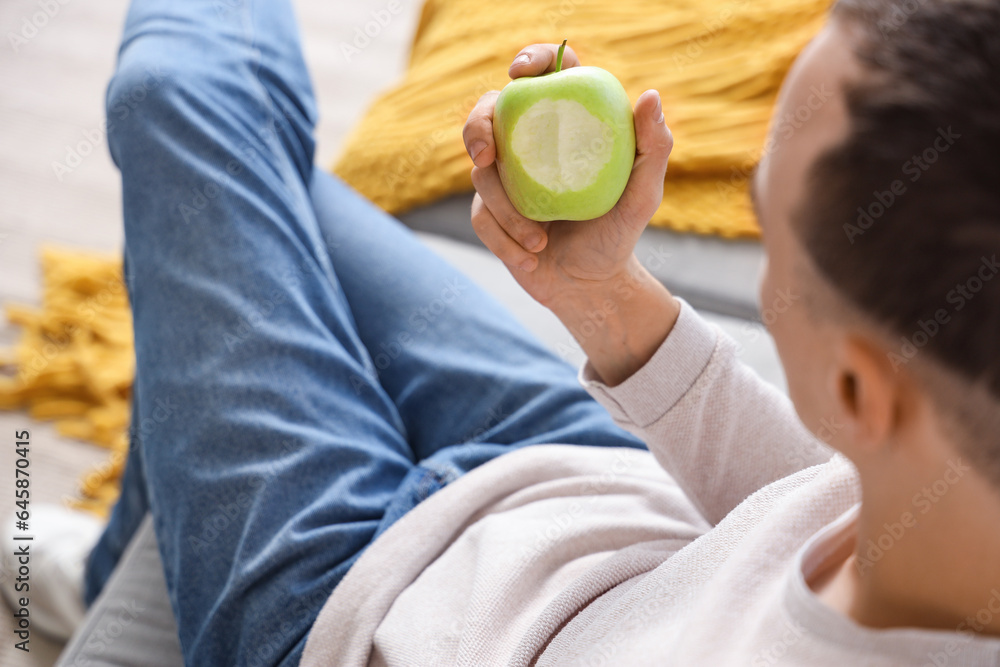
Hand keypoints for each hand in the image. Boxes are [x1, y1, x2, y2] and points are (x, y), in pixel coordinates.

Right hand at [463, 43, 673, 310]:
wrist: (589, 285)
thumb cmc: (618, 233)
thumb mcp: (642, 195)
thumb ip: (653, 148)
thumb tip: (650, 96)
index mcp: (568, 123)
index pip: (547, 73)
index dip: (531, 59)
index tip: (521, 74)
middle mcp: (532, 142)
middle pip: (491, 111)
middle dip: (477, 126)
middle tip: (485, 156)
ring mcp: (506, 175)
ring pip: (481, 173)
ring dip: (506, 211)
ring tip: (539, 240)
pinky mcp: (489, 209)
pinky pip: (481, 214)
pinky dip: (504, 238)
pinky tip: (529, 257)